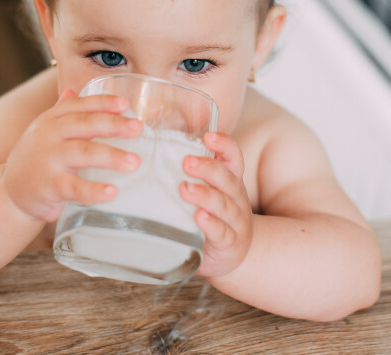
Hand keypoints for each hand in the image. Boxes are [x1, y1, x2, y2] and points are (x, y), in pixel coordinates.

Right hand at [1, 89, 142, 221]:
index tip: (126, 103)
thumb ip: (61, 112)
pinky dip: (94, 190)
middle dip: (114, 124)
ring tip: (135, 162)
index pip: (80, 106)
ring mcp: (48, 160)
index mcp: (52, 119)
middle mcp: (49, 135)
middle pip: (85, 124)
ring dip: (111, 156)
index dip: (103, 102)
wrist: (9, 191)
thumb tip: (75, 90)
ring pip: (83, 153)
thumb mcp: (45, 131)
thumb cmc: (35, 158)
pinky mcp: (49, 186)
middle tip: (138, 128)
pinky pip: (74, 187)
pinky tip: (113, 191)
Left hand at [180, 132, 252, 277]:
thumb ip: (191, 175)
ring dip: (205, 195)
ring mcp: (236, 221)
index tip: (208, 136)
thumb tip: (154, 148)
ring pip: (223, 205)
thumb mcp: (209, 192)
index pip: (233, 158)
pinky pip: (222, 233)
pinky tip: (199, 217)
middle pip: (226, 178)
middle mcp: (236, 198)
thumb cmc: (214, 216)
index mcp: (230, 181)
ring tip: (185, 189)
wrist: (233, 254)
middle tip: (187, 162)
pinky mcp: (230, 244)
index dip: (224, 145)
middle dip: (207, 168)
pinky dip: (211, 225)